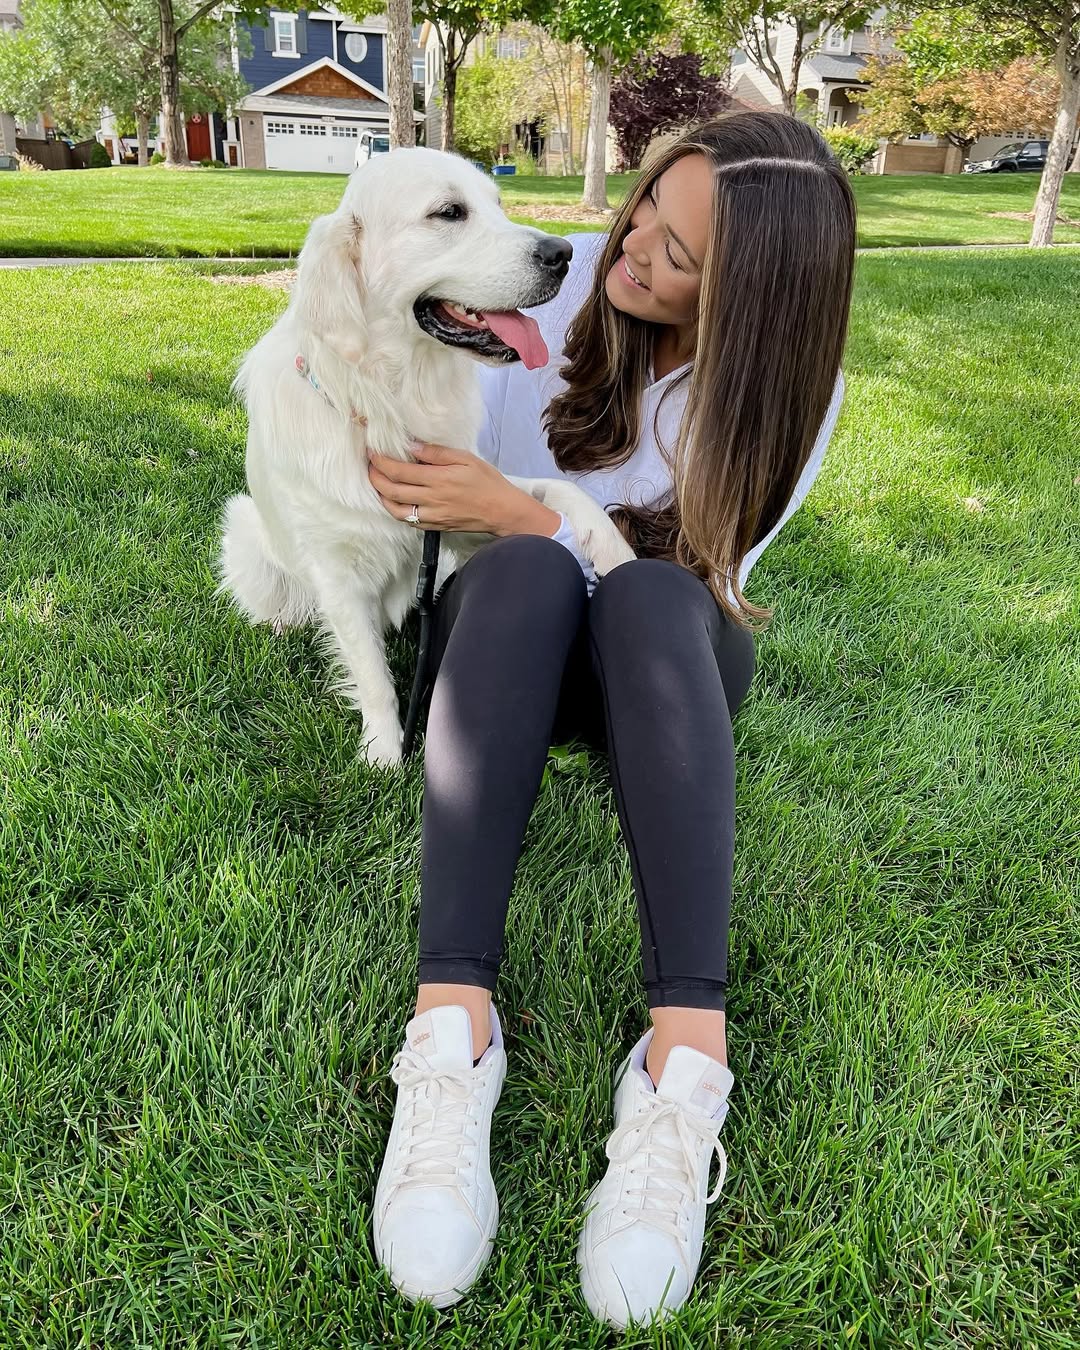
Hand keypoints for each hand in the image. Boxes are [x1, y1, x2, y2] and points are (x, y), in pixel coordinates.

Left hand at [368, 441, 559, 536]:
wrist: (502, 511)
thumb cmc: (488, 482)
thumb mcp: (466, 459)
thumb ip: (436, 453)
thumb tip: (411, 447)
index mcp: (438, 479)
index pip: (399, 471)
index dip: (380, 461)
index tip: (371, 452)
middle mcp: (431, 499)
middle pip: (391, 490)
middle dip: (375, 477)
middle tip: (369, 466)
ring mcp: (432, 516)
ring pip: (395, 509)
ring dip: (381, 496)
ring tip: (377, 484)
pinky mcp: (435, 526)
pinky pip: (409, 521)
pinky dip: (396, 511)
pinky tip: (395, 501)